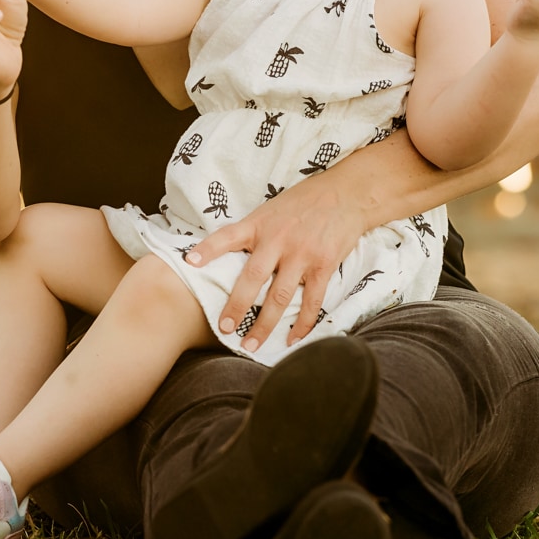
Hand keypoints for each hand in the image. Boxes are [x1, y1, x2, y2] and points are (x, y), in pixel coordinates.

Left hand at [184, 168, 368, 351]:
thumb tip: (232, 254)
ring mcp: (301, 254)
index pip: (228, 235)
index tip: (190, 262)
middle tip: (224, 328)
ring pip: (280, 296)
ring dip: (265, 324)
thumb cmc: (306, 201)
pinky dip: (302, 324)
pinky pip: (311, 301)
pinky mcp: (323, 265)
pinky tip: (291, 339)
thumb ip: (256, 231)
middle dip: (236, 306)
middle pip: (252, 278)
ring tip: (251, 344)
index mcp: (260, 223)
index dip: (208, 249)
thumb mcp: (273, 208)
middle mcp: (278, 239)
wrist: (348, 193)